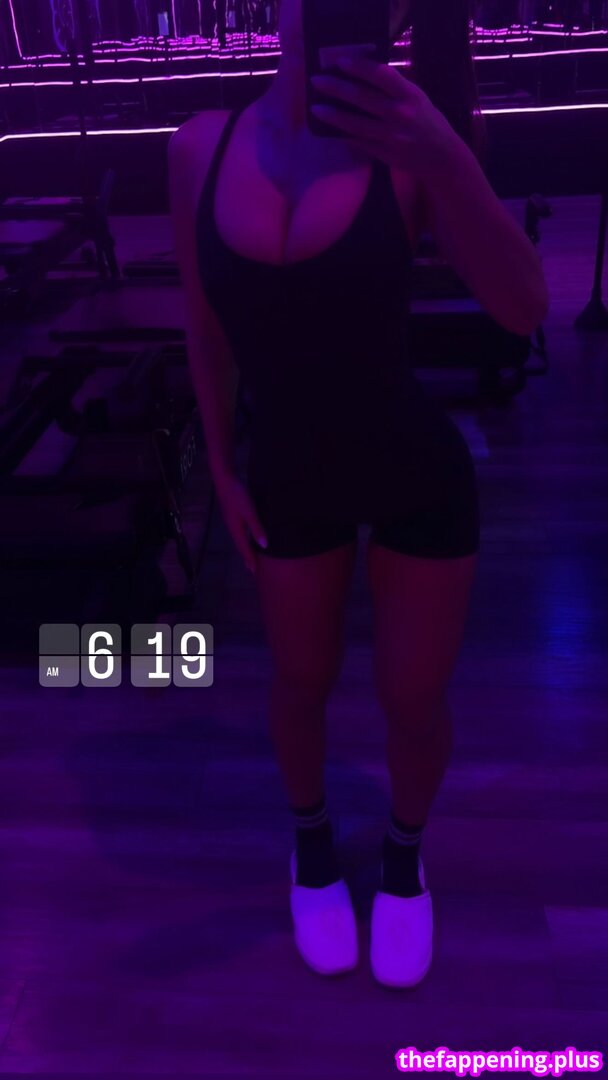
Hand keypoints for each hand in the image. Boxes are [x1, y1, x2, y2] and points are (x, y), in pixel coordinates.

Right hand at [214, 473, 267, 574]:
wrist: (225, 481)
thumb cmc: (238, 495)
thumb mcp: (250, 511)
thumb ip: (256, 528)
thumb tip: (265, 546)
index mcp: (237, 530)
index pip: (245, 549)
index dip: (251, 560)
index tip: (255, 572)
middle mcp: (233, 528)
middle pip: (241, 547)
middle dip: (247, 558)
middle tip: (253, 571)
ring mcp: (232, 522)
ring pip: (240, 540)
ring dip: (246, 550)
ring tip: (251, 558)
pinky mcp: (233, 516)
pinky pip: (240, 533)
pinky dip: (245, 540)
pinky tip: (248, 538)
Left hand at [309, 55, 456, 178]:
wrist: (440, 156)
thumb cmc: (427, 121)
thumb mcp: (417, 98)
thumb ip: (394, 87)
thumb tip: (364, 72)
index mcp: (409, 95)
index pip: (381, 75)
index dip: (358, 67)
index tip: (339, 62)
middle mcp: (399, 114)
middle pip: (361, 97)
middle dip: (335, 88)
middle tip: (316, 81)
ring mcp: (391, 136)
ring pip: (355, 123)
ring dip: (332, 115)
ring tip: (315, 109)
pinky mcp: (385, 154)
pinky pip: (359, 143)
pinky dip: (343, 136)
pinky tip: (330, 130)